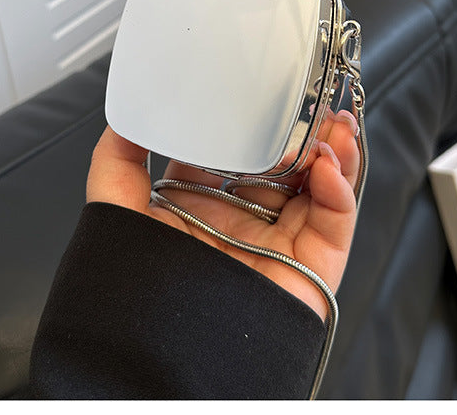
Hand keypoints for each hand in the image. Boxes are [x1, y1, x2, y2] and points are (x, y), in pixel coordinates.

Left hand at [86, 110, 360, 320]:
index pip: (240, 152)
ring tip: (334, 123)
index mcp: (207, 206)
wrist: (160, 362)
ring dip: (334, 152)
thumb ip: (116, 164)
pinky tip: (330, 166)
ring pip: (319, 188)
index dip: (256, 121)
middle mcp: (246, 222)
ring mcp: (280, 243)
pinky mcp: (309, 269)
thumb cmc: (139, 297)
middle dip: (305, 132)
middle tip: (312, 101)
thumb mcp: (118, 214)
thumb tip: (123, 117)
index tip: (266, 92)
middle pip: (288, 166)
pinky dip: (340, 192)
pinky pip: (334, 224)